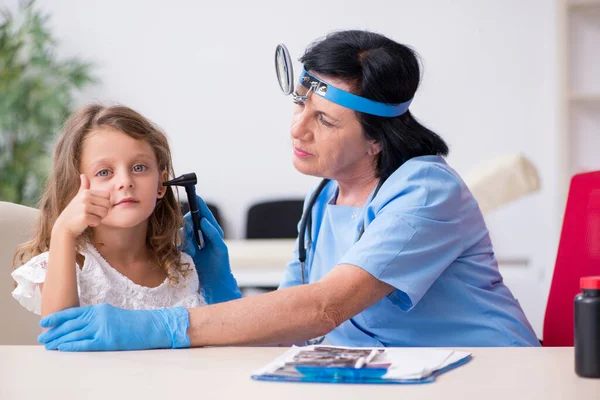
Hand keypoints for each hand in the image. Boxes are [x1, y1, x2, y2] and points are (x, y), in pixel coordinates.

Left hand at [37, 303, 189, 350]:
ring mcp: (102, 328)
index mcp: (100, 309)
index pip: (73, 312)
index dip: (57, 318)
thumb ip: (98, 318)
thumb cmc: (136, 323)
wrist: (153, 326)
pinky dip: (70, 345)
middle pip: (70, 324)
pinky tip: (62, 348)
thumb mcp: (114, 315)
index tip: (45, 322)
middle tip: (42, 337)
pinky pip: (83, 343)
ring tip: (49, 344)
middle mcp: (98, 316)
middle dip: (54, 331)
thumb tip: (82, 326)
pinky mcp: (106, 340)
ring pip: (74, 334)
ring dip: (59, 339)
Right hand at [53, 174, 110, 238]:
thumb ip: (84, 187)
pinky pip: (98, 221)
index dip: (104, 203)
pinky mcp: (84, 217)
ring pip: (104, 213)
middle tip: (92, 214)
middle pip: (108, 205)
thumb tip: (83, 175)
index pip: (108, 195)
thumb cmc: (74, 211)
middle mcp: (85, 198)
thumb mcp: (78, 197)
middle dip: (103, 212)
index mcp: (87, 192)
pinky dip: (94, 224)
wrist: (64, 226)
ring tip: (89, 217)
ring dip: (99, 218)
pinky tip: (86, 223)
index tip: (95, 207)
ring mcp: (84, 207)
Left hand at [182, 196, 241, 303]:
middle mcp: (213, 237)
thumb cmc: (201, 268)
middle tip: (195, 196)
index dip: (196, 209)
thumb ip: (186, 240)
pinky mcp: (221, 249)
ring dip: (204, 214)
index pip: (201, 219)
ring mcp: (218, 242)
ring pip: (211, 225)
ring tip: (199, 204)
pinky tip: (203, 222)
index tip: (190, 197)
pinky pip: (215, 236)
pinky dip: (209, 228)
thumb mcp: (190, 251)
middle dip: (201, 207)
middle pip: (207, 218)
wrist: (212, 284)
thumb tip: (181, 227)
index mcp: (205, 236)